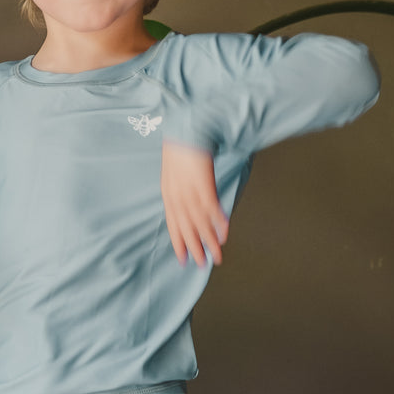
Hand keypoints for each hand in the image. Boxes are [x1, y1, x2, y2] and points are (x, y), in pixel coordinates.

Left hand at [161, 140, 228, 266]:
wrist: (188, 129)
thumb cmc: (181, 149)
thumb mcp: (174, 172)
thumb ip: (179, 189)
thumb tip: (186, 203)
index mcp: (169, 195)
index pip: (173, 225)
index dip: (179, 243)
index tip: (184, 260)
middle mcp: (178, 197)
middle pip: (187, 228)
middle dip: (195, 248)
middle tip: (203, 265)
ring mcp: (190, 191)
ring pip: (200, 223)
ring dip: (209, 241)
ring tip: (217, 256)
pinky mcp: (203, 183)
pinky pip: (211, 208)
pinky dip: (218, 222)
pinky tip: (224, 234)